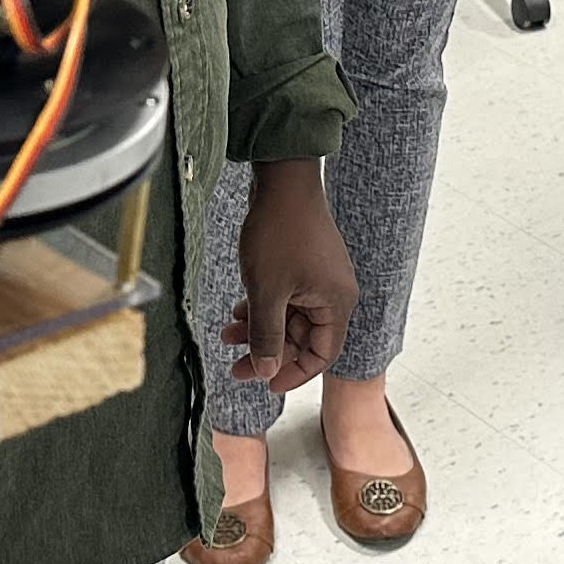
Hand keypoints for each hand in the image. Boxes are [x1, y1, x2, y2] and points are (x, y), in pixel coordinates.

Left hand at [226, 158, 355, 394]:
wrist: (282, 181)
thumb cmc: (280, 231)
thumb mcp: (267, 293)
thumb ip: (267, 336)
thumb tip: (266, 371)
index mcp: (336, 304)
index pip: (321, 355)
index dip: (293, 373)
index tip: (264, 382)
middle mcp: (334, 294)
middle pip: (303, 338)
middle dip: (267, 350)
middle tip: (236, 364)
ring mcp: (320, 278)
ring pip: (289, 318)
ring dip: (260, 328)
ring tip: (228, 334)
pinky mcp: (305, 265)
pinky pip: (286, 298)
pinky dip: (263, 307)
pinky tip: (238, 311)